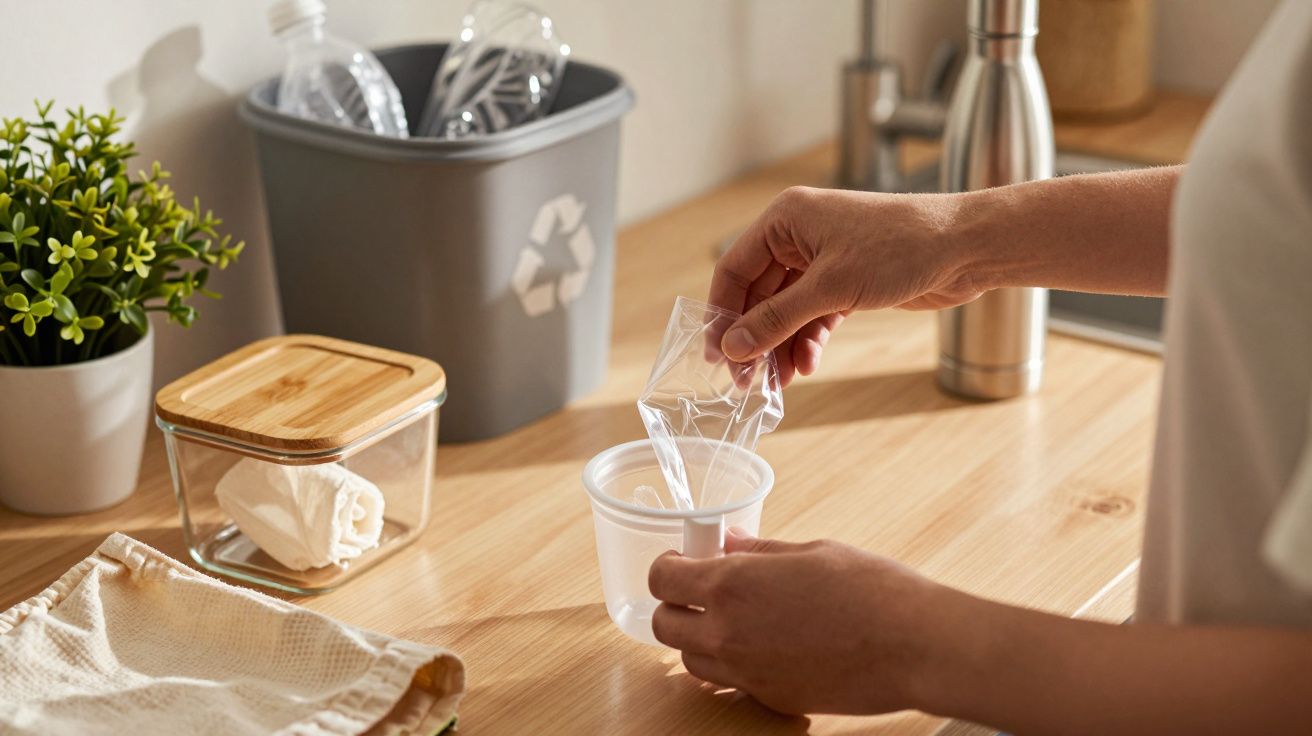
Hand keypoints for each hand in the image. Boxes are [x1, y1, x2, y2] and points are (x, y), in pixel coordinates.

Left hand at [647, 529, 962, 714]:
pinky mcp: (771, 699)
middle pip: (664, 626)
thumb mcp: (810, 551)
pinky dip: (732, 665)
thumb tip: (728, 542)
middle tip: (699, 591)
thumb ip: (759, 551)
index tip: (680, 562)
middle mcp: (729, 633)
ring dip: (699, 638)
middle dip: (674, 605)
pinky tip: (763, 645)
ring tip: (732, 619)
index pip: (662, 580)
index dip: (666, 568)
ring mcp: (747, 673)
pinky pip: (730, 683)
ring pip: (691, 660)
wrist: (913, 645)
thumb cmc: (870, 589)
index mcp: (733, 585)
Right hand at [710, 186, 981, 385]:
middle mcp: (799, 235)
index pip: (735, 269)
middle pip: (758, 295)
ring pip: (786, 310)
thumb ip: (777, 319)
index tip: (716, 356)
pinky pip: (812, 315)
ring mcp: (824, 259)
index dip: (722, 314)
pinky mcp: (847, 281)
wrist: (965, 247)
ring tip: (778, 383)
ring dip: (780, 346)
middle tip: (747, 381)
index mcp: (786, 219)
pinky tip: (806, 365)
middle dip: (754, 339)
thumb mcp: (830, 287)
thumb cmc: (901, 247)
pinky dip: (807, 341)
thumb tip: (733, 347)